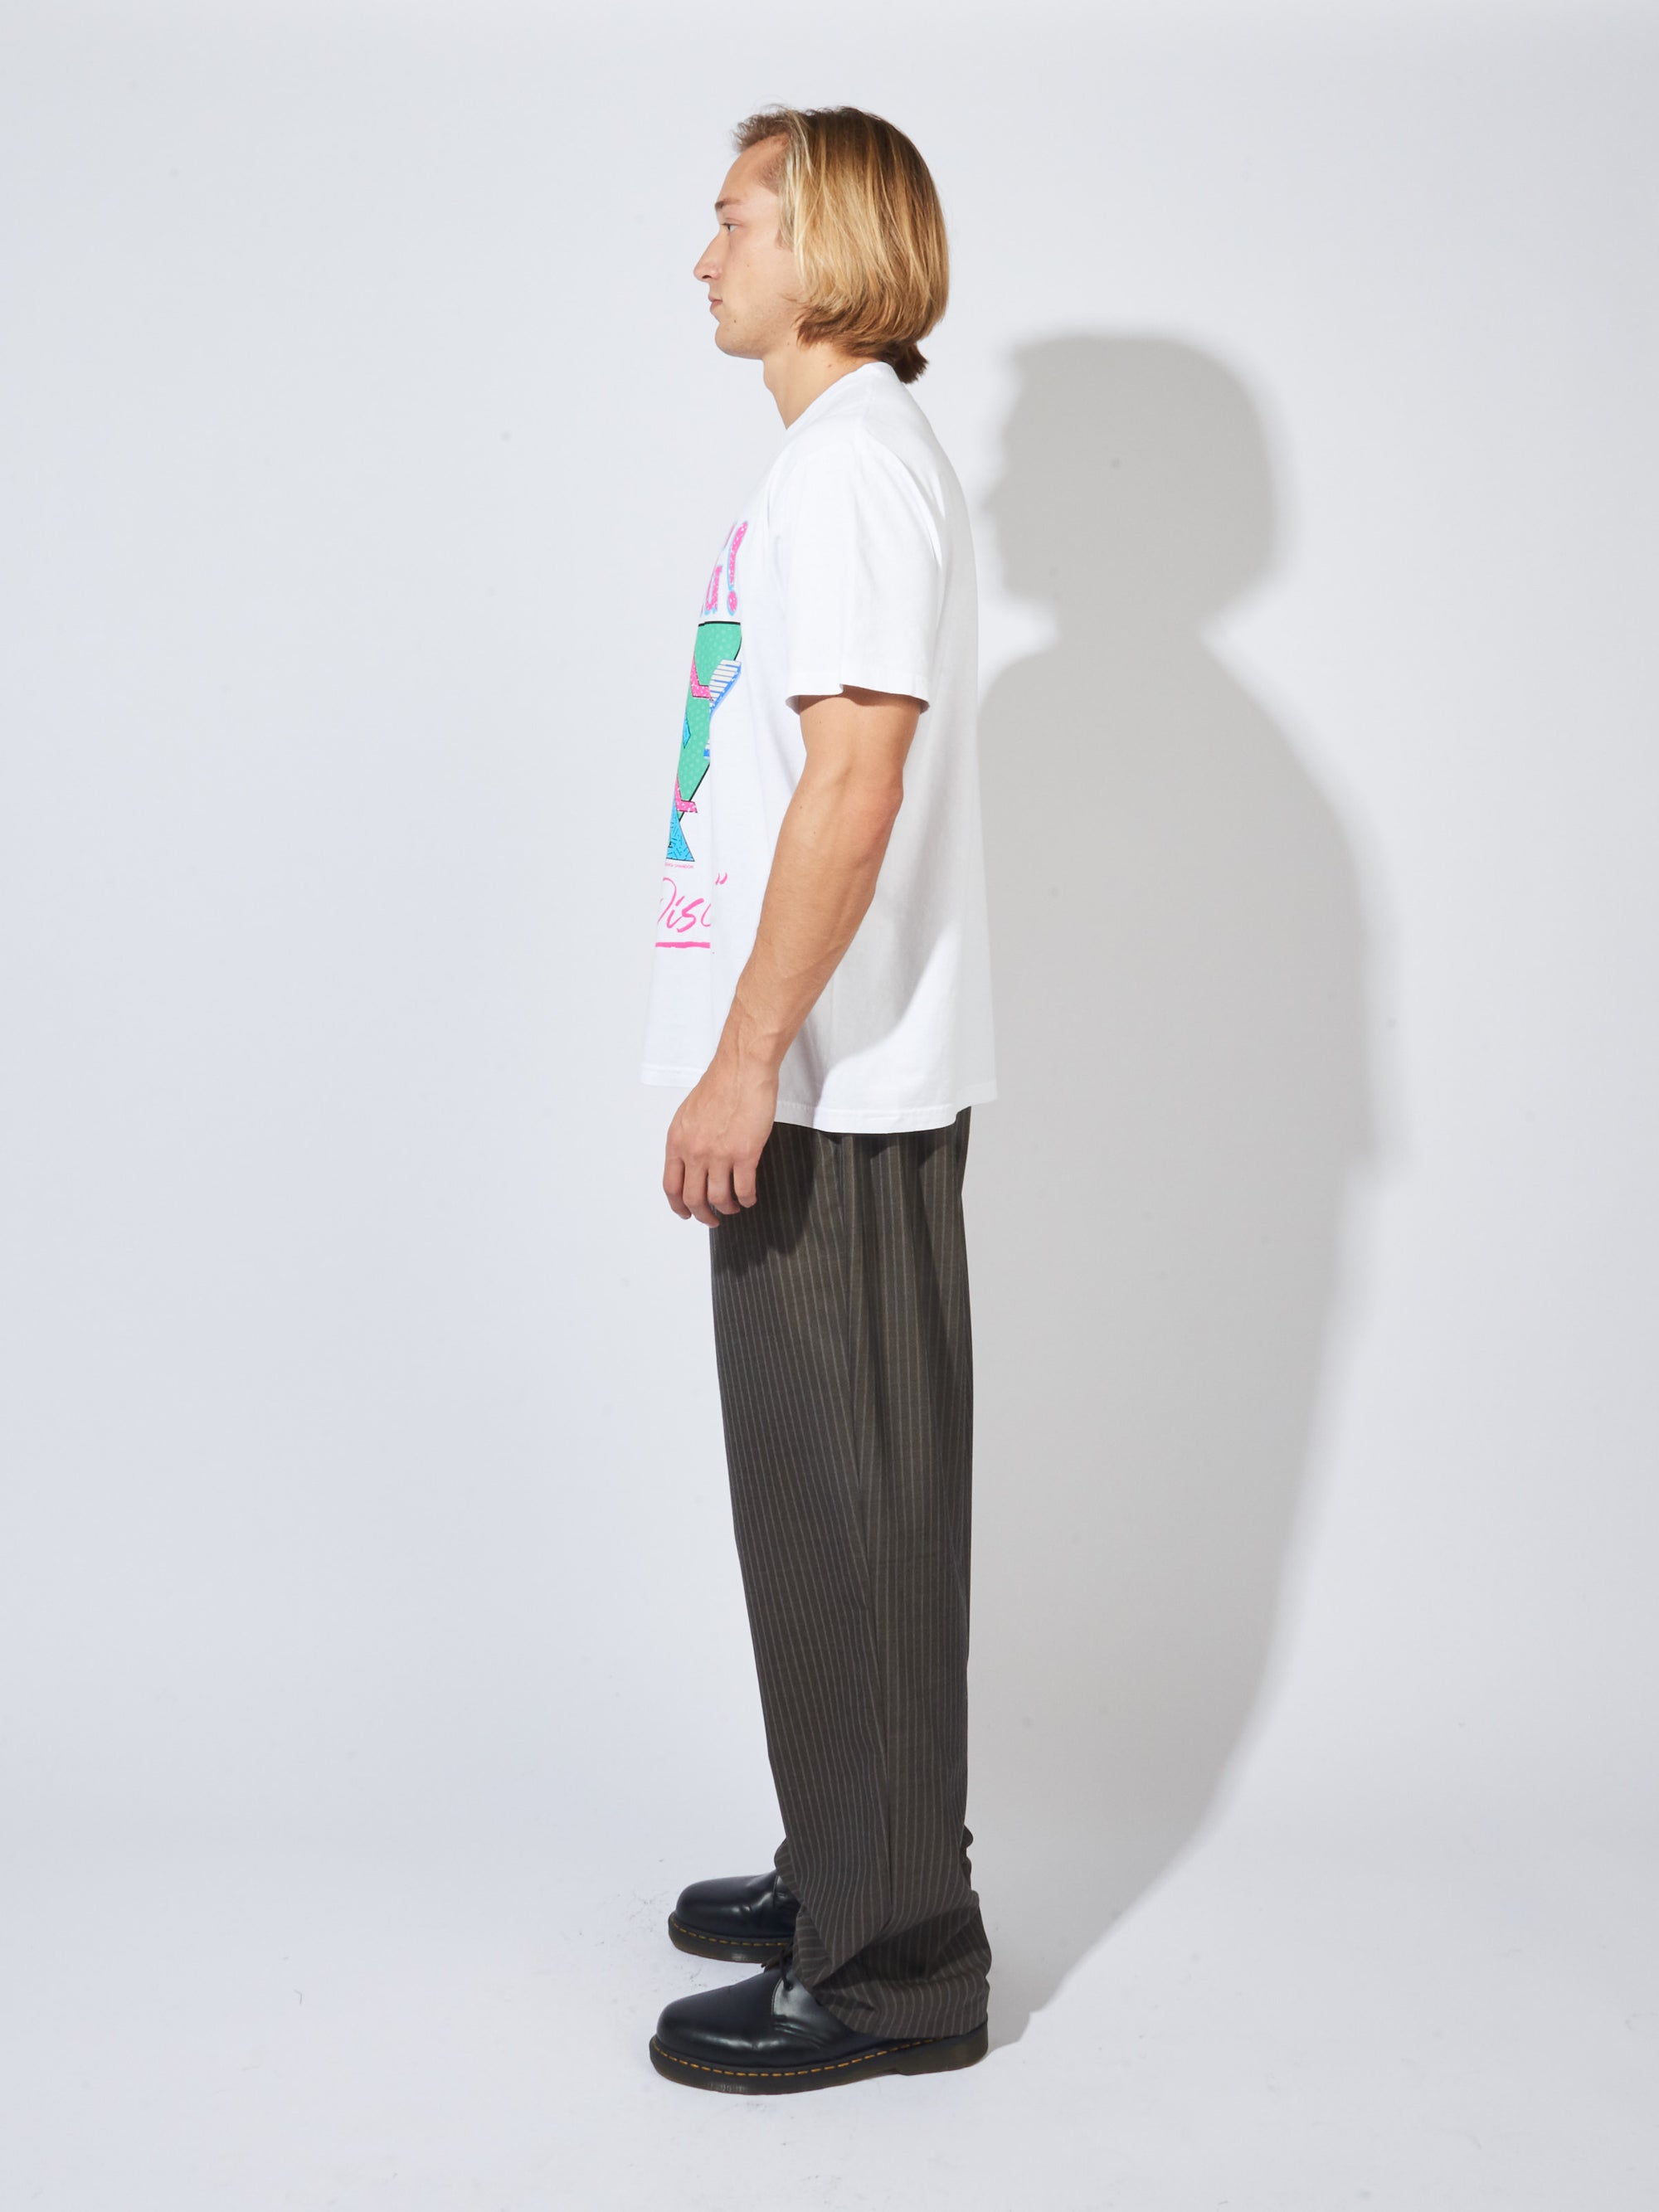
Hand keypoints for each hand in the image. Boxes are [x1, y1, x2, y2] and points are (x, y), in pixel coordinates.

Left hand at [663, 1045, 777, 1225]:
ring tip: (733, 1208)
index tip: (685, 1212)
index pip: (671, 1186)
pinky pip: (744, 1188)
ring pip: (719, 1198)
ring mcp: (719, 1154)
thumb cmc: (721, 1084)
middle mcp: (694, 1151)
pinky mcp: (745, 1154)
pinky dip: (747, 1199)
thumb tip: (690, 1162)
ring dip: (727, 1208)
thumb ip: (687, 1140)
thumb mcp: (689, 1114)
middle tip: (710, 1219)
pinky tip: (750, 1198)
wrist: (743, 1069)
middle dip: (702, 1215)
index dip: (678, 1206)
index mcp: (677, 1141)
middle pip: (693, 1198)